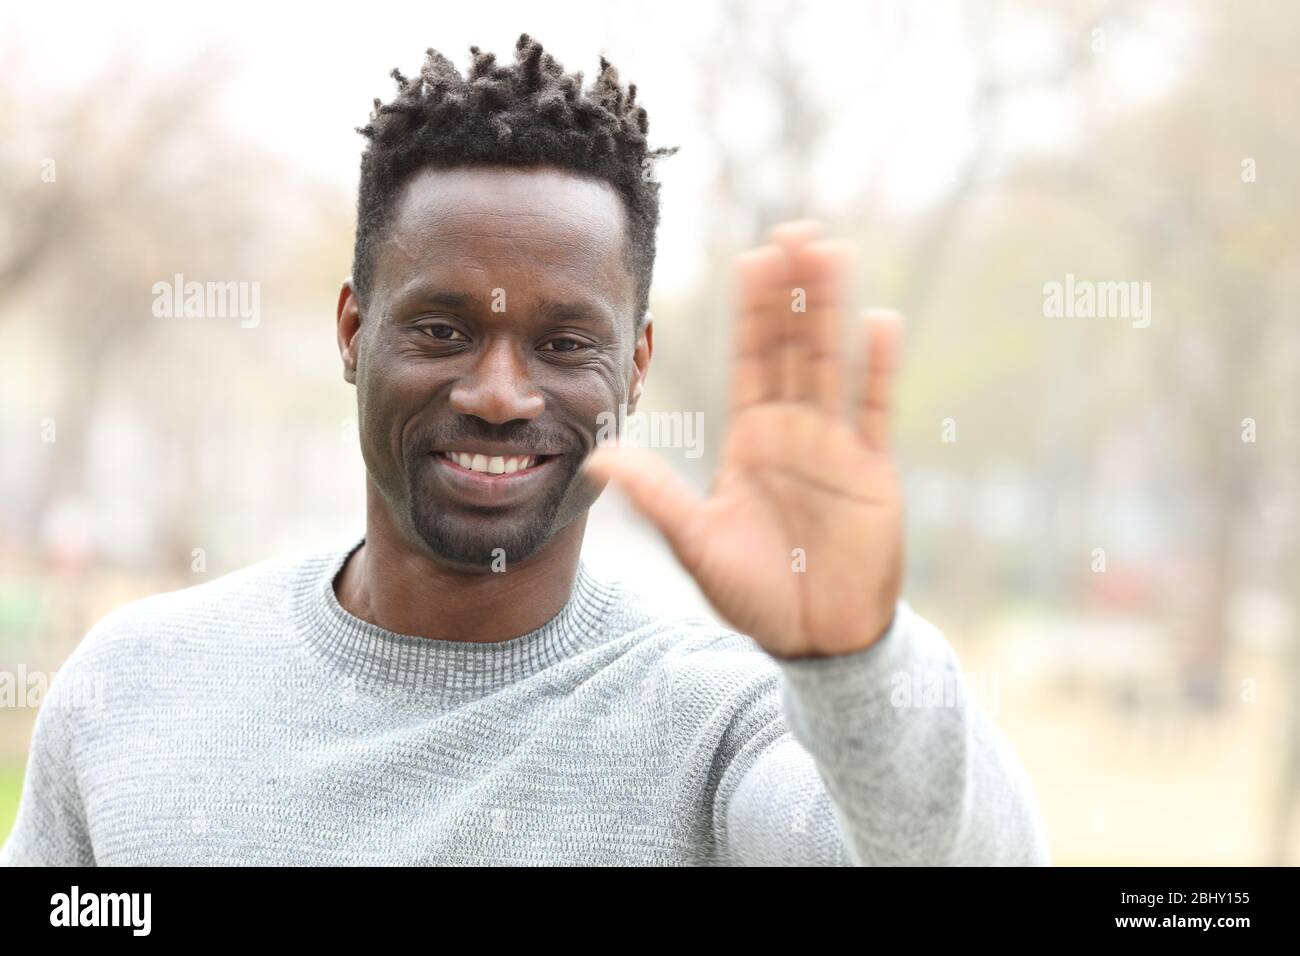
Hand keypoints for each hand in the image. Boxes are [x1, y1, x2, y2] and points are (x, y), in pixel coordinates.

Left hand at [582, 221, 904, 658]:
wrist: (813, 639)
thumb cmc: (756, 592)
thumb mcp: (696, 540)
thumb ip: (655, 493)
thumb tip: (598, 454)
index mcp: (753, 440)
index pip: (751, 360)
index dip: (751, 311)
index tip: (750, 259)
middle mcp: (795, 433)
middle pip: (795, 347)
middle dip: (793, 292)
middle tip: (793, 231)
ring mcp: (836, 448)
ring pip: (834, 363)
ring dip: (832, 310)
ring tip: (831, 253)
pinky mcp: (873, 473)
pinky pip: (875, 412)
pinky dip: (879, 369)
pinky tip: (880, 320)